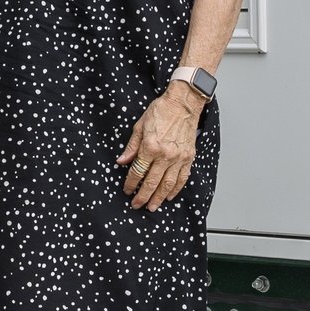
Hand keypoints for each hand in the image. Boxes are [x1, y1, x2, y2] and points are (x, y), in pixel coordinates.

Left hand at [117, 85, 202, 211]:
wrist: (183, 104)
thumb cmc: (161, 111)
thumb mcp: (139, 126)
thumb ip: (131, 147)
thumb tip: (121, 162)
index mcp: (150, 147)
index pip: (137, 171)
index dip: (130, 183)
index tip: (127, 190)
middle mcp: (165, 155)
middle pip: (151, 182)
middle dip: (143, 196)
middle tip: (137, 205)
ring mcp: (178, 157)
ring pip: (168, 184)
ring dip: (159, 197)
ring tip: (152, 206)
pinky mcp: (188, 157)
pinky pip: (182, 178)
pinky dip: (176, 189)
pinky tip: (169, 196)